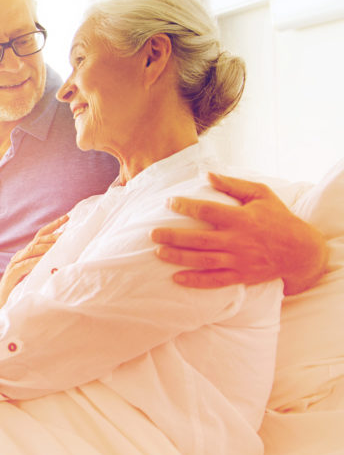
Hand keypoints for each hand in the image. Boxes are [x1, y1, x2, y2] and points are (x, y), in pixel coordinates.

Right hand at [0, 214, 67, 311]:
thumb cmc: (20, 286)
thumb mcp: (34, 273)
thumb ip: (44, 264)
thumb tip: (65, 258)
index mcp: (27, 253)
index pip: (41, 235)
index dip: (53, 226)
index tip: (68, 217)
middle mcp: (21, 255)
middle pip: (38, 240)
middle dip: (54, 236)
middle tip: (68, 234)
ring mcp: (16, 263)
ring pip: (33, 250)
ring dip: (47, 247)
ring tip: (60, 245)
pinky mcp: (13, 273)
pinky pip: (26, 264)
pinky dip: (36, 261)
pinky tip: (45, 260)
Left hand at [151, 172, 327, 294]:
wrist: (301, 252)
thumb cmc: (278, 218)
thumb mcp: (261, 194)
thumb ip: (233, 184)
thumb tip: (207, 174)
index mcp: (241, 219)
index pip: (207, 211)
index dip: (185, 206)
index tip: (168, 202)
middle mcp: (238, 241)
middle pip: (199, 239)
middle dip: (173, 236)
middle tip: (152, 233)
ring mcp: (239, 261)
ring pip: (203, 260)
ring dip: (178, 257)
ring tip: (158, 252)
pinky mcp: (241, 276)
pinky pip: (215, 281)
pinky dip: (195, 281)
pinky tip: (176, 279)